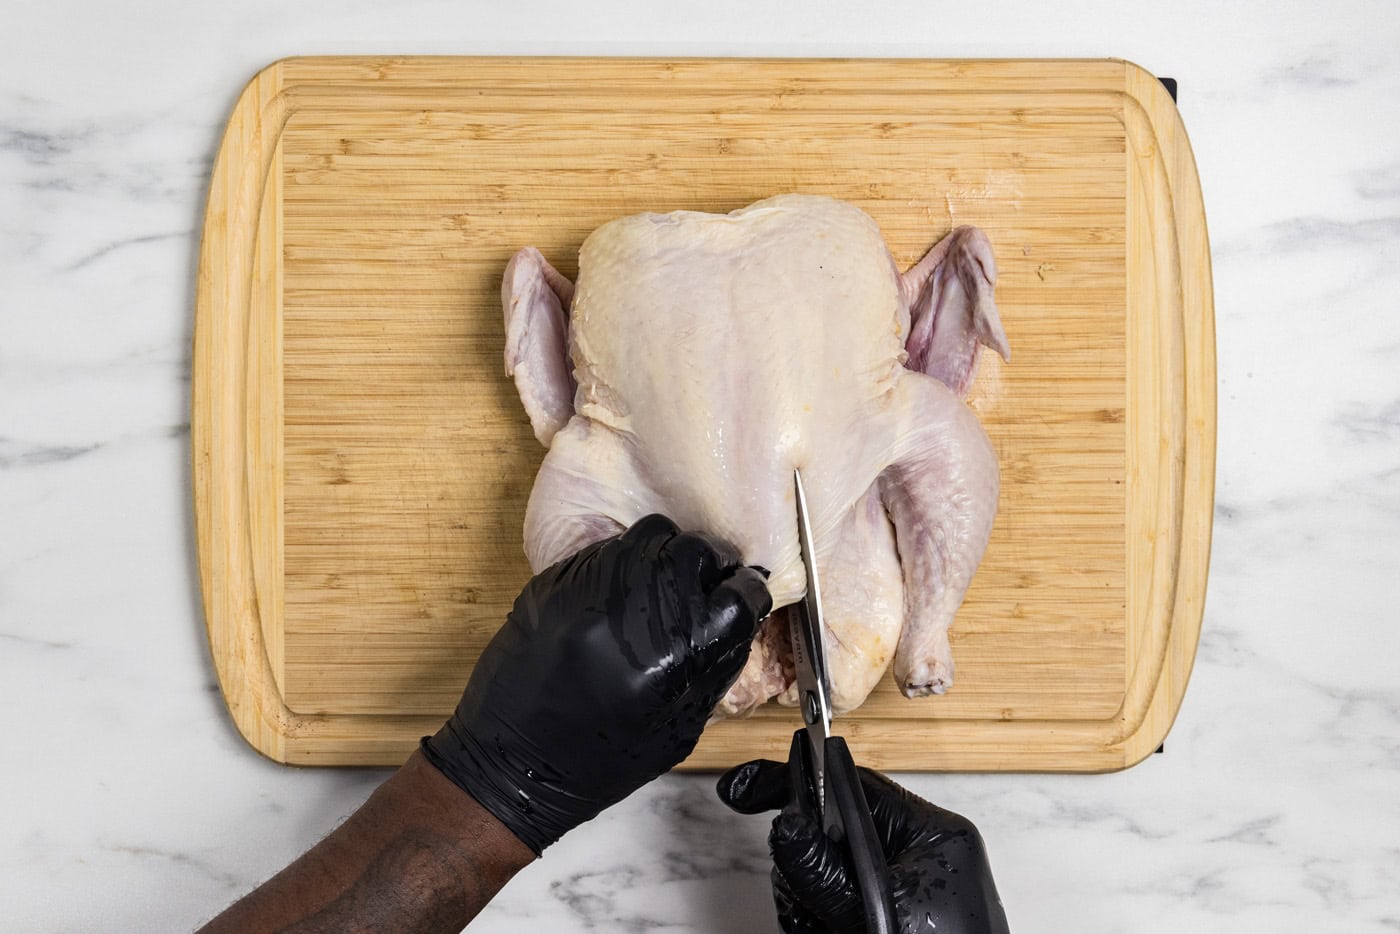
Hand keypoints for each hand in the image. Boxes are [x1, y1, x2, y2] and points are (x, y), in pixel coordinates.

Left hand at [423, 514, 771, 853]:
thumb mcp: (680, 726)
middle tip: (702, 584)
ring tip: (661, 582)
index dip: (746, 594)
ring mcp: (595, 589)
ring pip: (654, 534)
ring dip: (667, 553)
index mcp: (678, 658)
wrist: (515, 763)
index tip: (741, 596)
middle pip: (697, 552)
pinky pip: (611, 549)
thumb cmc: (601, 759)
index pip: (739, 596)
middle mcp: (638, 614)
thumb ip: (712, 666)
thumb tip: (733, 619)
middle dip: (709, 565)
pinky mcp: (561, 580)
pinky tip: (622, 592)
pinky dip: (627, 563)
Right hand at [717, 757, 1008, 933]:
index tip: (745, 787)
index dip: (795, 781)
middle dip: (805, 868)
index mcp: (932, 834)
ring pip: (831, 871)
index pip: (852, 784)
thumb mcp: (874, 914)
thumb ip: (824, 872)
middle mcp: (922, 853)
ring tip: (823, 930)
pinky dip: (824, 919)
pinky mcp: (898, 914)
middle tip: (804, 907)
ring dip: (812, 903)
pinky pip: (842, 899)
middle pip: (835, 832)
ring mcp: (909, 886)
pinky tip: (826, 932)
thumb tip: (786, 823)